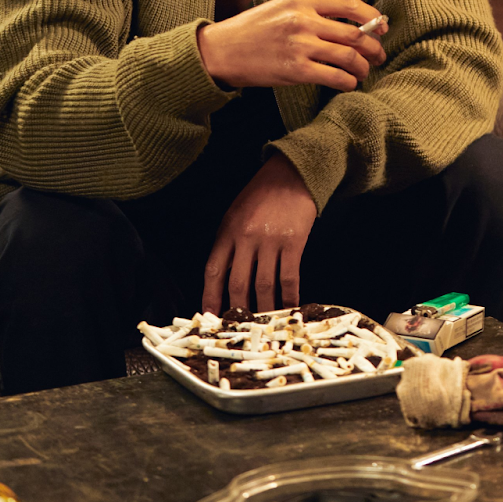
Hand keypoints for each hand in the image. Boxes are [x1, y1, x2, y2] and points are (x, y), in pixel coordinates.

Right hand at [197, 0, 386, 90]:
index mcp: (302, 0)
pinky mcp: (296, 70)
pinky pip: (335, 76)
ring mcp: (300, 46)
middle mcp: (304, 21)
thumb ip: (313, 11)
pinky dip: (348, 82)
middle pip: (355, 33)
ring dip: (364, 67)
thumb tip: (351, 23)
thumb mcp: (282, 7)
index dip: (372, 17)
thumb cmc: (253, 29)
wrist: (221, 50)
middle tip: (379, 55)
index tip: (382, 27)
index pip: (349, 4)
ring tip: (365, 72)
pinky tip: (349, 84)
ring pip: (349, 56)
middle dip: (374, 47)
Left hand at [202, 155, 317, 312]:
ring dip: (264, 307)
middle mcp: (247, 239)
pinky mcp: (293, 242)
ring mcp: (271, 241)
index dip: (210, 297)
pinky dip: (289, 295)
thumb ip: (229, 243)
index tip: (209, 315)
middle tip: (239, 327)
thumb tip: (227, 277)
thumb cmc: (262, 194)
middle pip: (238, 283)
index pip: (214, 271)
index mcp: (228, 232)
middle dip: (237, 309)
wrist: (293, 174)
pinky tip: (290, 307)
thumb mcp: (235, 214)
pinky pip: (289, 276)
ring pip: (264, 284)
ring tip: (264, 323)